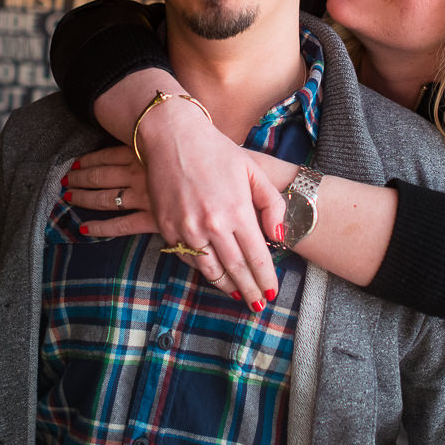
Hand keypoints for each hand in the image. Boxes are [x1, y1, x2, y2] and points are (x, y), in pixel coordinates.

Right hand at [65, 115, 285, 311]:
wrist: (171, 136)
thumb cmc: (217, 152)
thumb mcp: (253, 171)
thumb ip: (271, 205)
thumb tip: (279, 237)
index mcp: (236, 210)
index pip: (256, 257)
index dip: (265, 279)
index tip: (271, 294)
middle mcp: (211, 224)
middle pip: (235, 270)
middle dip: (249, 291)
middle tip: (257, 307)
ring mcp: (186, 228)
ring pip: (209, 270)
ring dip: (225, 286)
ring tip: (237, 296)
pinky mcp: (166, 227)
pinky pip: (187, 257)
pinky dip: (202, 269)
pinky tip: (213, 274)